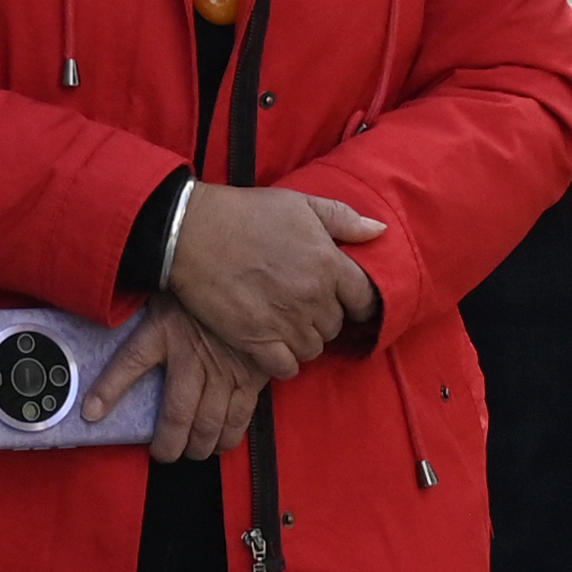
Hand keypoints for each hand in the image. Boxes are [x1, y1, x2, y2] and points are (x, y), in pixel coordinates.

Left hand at [94, 303, 280, 463]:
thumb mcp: (167, 295)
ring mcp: (224, 370)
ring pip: (208, 422)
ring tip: (192, 452)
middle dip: (169, 443)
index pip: (130, 362)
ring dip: (199, 445)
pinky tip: (221, 444)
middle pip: (177, 414)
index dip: (109, 390)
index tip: (91, 413)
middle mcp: (192, 356)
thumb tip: (118, 324)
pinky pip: (240, 416)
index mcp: (165, 331)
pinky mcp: (251, 376)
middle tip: (165, 454)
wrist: (249, 278)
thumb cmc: (203, 293)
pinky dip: (230, 436)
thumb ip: (146, 318)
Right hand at [159, 181, 391, 372]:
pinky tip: (273, 347)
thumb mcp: (300, 203)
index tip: (347, 303)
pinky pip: (286, 367)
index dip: (357, 303)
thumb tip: (379, 231)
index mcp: (329, 263)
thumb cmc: (247, 213)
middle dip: (324, 318)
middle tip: (302, 306)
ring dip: (303, 340)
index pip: (364, 299)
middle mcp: (313, 296)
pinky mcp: (257, 340)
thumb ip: (343, 218)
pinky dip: (283, 362)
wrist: (192, 232)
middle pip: (335, 326)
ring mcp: (286, 321)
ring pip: (313, 348)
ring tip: (285, 324)